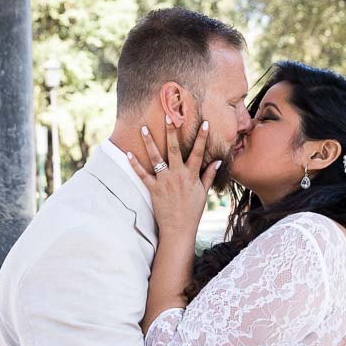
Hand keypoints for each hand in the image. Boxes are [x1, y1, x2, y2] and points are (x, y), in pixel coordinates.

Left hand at [127, 116, 220, 234]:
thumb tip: (217, 161)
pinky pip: (142, 174)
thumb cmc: (192, 211)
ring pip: (156, 158)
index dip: (203, 137)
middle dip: (171, 131)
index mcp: (191, 175)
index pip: (199, 152)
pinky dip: (134, 164)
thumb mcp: (203, 193)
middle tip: (168, 116)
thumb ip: (209, 175)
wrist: (178, 229)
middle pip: (175, 149)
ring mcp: (164, 181)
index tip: (205, 123)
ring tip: (143, 128)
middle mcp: (177, 175)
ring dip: (149, 142)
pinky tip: (128, 153)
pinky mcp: (153, 189)